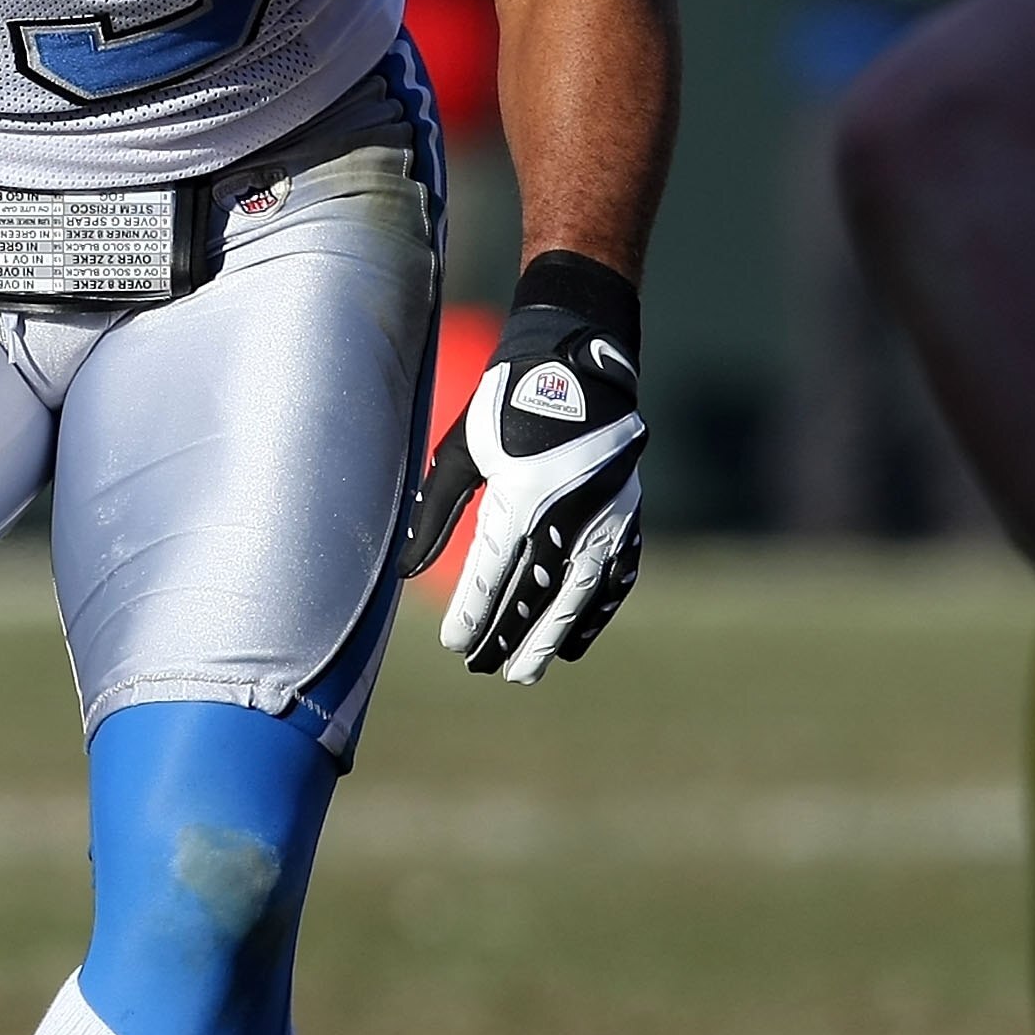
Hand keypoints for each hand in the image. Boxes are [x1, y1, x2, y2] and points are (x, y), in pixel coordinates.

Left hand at [401, 254, 644, 683]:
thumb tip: (405, 568)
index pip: (493, 571)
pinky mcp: (629, 517)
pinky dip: (596, 612)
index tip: (454, 644)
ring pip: (579, 593)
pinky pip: (616, 577)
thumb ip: (436, 511)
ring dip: (552, 637)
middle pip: (537, 593)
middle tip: (484, 670)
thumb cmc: (506, 403)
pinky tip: (576, 641)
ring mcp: (607, 517)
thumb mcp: (462, 449)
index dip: (473, 612)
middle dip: (509, 636)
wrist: (578, 363)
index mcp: (524, 493)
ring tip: (525, 671)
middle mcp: (570, 511)